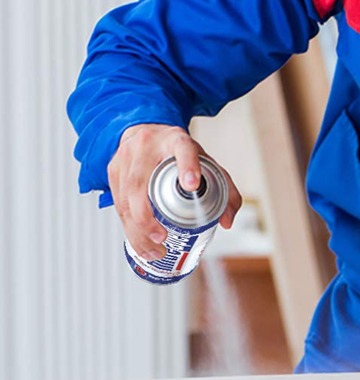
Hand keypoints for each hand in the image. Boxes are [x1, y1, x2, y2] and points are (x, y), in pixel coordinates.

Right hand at [108, 124, 241, 259]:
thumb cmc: (179, 152)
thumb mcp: (206, 163)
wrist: (145, 128)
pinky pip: (117, 203)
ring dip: (136, 230)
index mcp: (177, 140)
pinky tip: (139, 243)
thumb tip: (227, 222)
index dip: (187, 167)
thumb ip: (226, 190)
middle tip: (162, 239)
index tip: (191, 185)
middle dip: (147, 218)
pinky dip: (127, 226)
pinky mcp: (113, 170)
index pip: (183, 150)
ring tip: (152, 251)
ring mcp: (127, 158)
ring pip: (125, 198)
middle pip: (141, 184)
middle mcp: (148, 147)